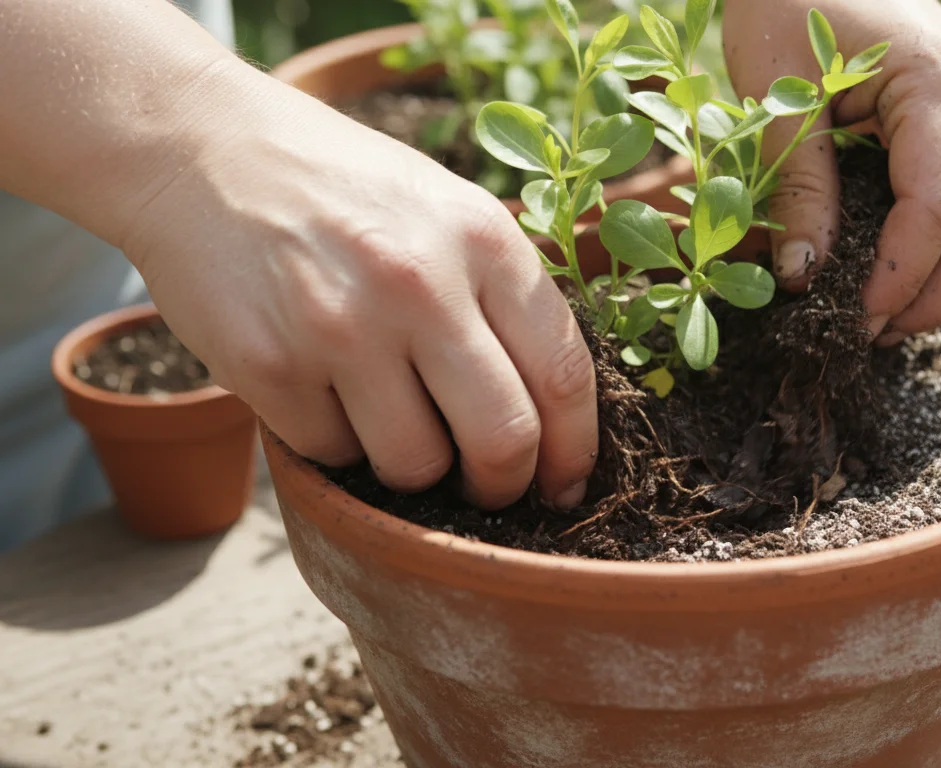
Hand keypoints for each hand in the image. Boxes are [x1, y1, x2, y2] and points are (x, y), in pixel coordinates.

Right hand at [122, 71, 597, 509]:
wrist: (202, 151)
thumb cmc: (344, 192)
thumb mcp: (447, 210)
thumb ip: (504, 295)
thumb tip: (557, 416)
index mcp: (483, 240)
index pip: (563, 374)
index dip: (574, 451)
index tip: (564, 484)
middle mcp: (420, 283)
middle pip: (504, 440)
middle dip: (505, 487)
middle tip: (489, 490)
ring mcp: (341, 328)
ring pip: (416, 466)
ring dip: (413, 468)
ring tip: (390, 418)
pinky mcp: (269, 366)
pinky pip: (333, 455)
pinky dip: (336, 445)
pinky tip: (321, 390)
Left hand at [723, 0, 940, 342]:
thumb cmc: (787, 0)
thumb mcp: (777, 96)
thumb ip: (797, 188)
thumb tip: (804, 280)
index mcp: (939, 85)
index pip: (938, 209)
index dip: (900, 278)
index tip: (853, 322)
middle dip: (935, 294)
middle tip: (871, 337)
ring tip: (881, 317)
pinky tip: (894, 273)